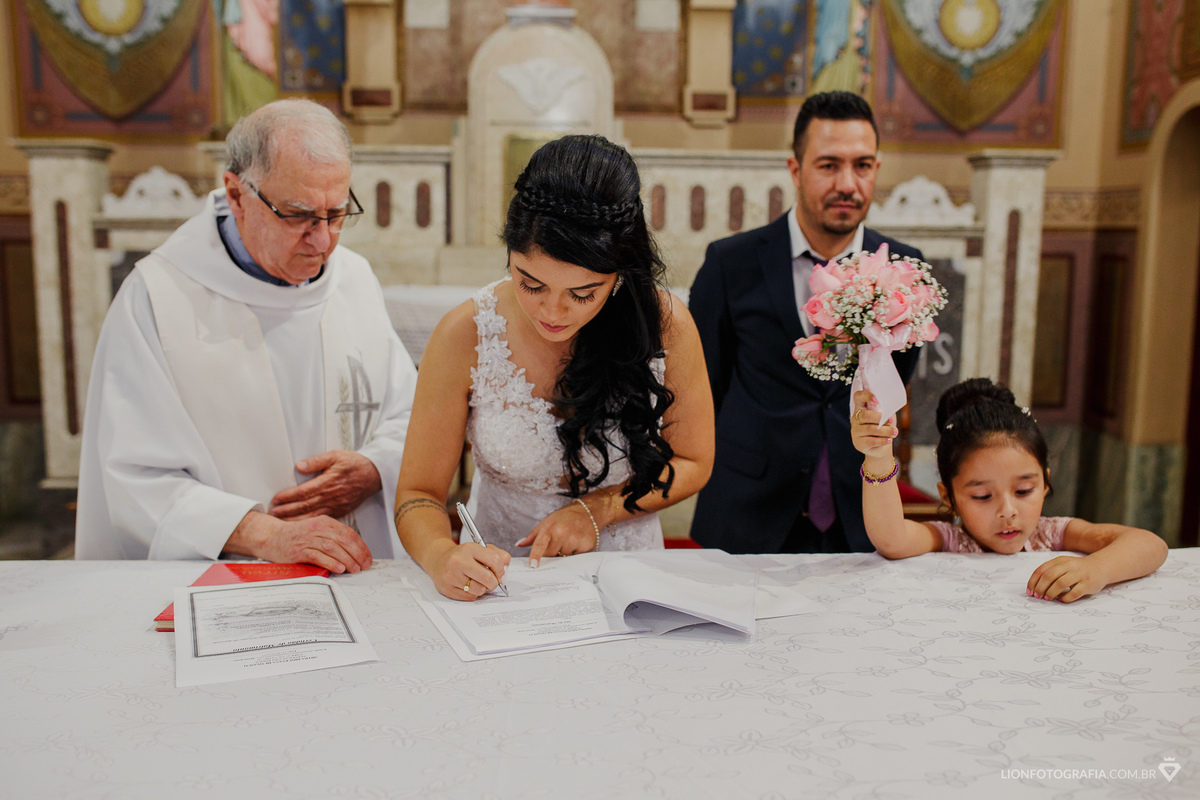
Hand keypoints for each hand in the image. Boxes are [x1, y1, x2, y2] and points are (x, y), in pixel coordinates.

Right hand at [225, 511, 372, 573]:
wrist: (272, 537)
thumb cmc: (297, 536)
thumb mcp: (318, 531)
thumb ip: (333, 538)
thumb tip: (354, 552)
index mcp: (325, 522)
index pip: (349, 534)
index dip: (361, 547)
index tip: (368, 558)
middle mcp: (318, 528)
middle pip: (344, 541)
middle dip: (357, 554)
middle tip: (364, 566)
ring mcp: (308, 539)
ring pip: (333, 548)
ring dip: (347, 560)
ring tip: (355, 569)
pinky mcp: (299, 551)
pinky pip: (319, 557)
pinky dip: (331, 563)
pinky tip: (339, 568)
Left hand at [270, 450, 381, 520]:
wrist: (374, 475)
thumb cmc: (355, 464)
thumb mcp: (336, 455)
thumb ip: (317, 461)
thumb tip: (300, 466)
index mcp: (328, 482)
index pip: (303, 492)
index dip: (288, 496)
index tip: (276, 499)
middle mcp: (331, 496)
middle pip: (304, 506)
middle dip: (286, 511)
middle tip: (272, 513)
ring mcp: (336, 506)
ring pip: (312, 516)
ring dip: (295, 519)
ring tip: (281, 522)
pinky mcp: (340, 511)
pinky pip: (322, 519)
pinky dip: (309, 523)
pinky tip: (301, 526)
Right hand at [429, 540, 510, 600]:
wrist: (438, 560)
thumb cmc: (463, 556)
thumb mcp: (480, 549)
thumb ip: (497, 555)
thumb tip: (506, 566)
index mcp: (469, 548)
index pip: (494, 560)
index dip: (501, 570)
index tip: (500, 573)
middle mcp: (458, 561)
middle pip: (488, 578)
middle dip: (494, 582)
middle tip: (491, 581)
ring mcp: (451, 576)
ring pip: (479, 590)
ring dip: (482, 588)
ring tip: (476, 581)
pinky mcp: (447, 589)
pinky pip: (470, 597)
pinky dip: (473, 593)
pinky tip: (467, 585)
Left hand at [517, 502, 598, 566]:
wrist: (586, 512)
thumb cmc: (564, 518)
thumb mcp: (546, 522)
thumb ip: (532, 536)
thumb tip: (519, 544)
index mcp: (550, 527)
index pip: (540, 544)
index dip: (536, 556)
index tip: (533, 565)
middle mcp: (563, 533)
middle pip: (551, 555)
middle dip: (551, 554)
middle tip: (556, 544)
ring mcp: (575, 540)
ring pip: (564, 558)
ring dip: (563, 554)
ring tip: (568, 542)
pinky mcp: (586, 546)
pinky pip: (576, 558)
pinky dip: (574, 554)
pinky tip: (576, 544)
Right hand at [850, 390, 896, 458]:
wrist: (882, 446)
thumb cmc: (885, 427)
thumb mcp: (887, 415)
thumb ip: (887, 409)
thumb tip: (891, 405)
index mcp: (861, 408)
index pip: (858, 397)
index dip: (866, 396)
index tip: (876, 401)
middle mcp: (855, 419)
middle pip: (864, 415)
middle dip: (880, 418)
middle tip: (891, 421)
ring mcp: (855, 431)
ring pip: (869, 429)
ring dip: (885, 430)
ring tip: (894, 432)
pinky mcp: (858, 443)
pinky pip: (870, 441)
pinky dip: (882, 440)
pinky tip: (888, 440)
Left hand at [1027, 555, 1106, 602]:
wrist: (1101, 567)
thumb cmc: (1077, 568)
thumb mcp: (1063, 564)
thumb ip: (1050, 572)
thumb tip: (1035, 587)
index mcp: (1059, 561)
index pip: (1041, 570)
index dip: (1033, 582)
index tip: (1029, 591)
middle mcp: (1069, 566)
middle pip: (1049, 576)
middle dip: (1040, 588)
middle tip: (1038, 596)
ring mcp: (1079, 574)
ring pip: (1060, 584)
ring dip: (1051, 593)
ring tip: (1048, 598)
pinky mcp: (1087, 584)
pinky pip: (1074, 593)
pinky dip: (1065, 598)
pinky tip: (1061, 599)